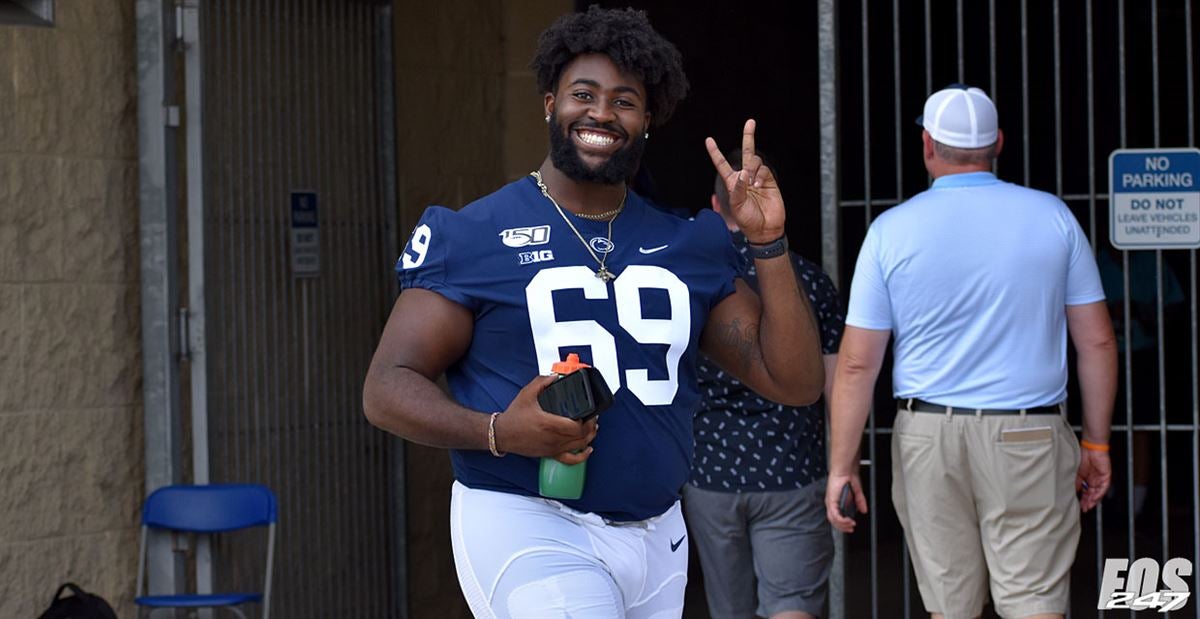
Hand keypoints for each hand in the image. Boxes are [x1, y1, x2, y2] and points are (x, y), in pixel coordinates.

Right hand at [495, 374, 597, 463]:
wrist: (502, 434)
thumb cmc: (514, 417)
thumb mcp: (526, 394)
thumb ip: (541, 382)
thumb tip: (555, 376)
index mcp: (548, 424)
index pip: (576, 426)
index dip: (586, 420)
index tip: (588, 411)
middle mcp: (553, 438)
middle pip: (581, 436)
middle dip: (591, 426)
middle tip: (593, 417)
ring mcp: (553, 448)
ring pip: (579, 446)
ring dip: (589, 437)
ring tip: (593, 428)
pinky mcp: (550, 454)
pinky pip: (571, 460)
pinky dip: (583, 456)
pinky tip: (588, 449)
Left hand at [705, 119, 785, 242]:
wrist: (765, 229)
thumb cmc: (747, 220)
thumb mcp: (736, 206)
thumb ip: (738, 189)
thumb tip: (744, 172)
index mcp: (732, 182)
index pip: (722, 164)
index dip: (715, 152)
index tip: (709, 140)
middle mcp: (745, 177)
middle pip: (746, 152)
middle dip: (749, 136)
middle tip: (751, 121)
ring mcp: (758, 177)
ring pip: (755, 160)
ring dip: (752, 168)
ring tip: (753, 183)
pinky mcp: (770, 181)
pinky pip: (764, 169)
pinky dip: (760, 175)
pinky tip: (758, 185)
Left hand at [825, 472, 867, 532]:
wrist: (845, 470)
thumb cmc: (848, 478)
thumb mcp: (857, 492)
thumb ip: (860, 502)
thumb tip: (864, 510)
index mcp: (835, 501)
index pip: (836, 517)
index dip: (842, 524)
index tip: (850, 528)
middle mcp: (831, 503)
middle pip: (833, 521)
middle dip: (843, 527)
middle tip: (851, 529)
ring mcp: (830, 502)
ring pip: (833, 519)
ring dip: (843, 525)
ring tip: (851, 525)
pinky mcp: (831, 500)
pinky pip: (835, 514)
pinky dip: (842, 520)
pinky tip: (848, 521)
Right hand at [1076, 447, 1111, 511]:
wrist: (1091, 448)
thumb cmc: (1083, 457)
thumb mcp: (1077, 472)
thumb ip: (1076, 483)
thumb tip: (1074, 492)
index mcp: (1087, 479)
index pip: (1086, 492)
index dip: (1083, 499)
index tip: (1079, 505)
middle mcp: (1094, 480)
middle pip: (1092, 494)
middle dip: (1088, 502)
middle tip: (1084, 509)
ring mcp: (1101, 479)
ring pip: (1098, 493)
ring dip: (1093, 500)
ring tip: (1088, 506)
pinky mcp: (1106, 477)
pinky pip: (1103, 488)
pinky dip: (1099, 494)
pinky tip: (1094, 499)